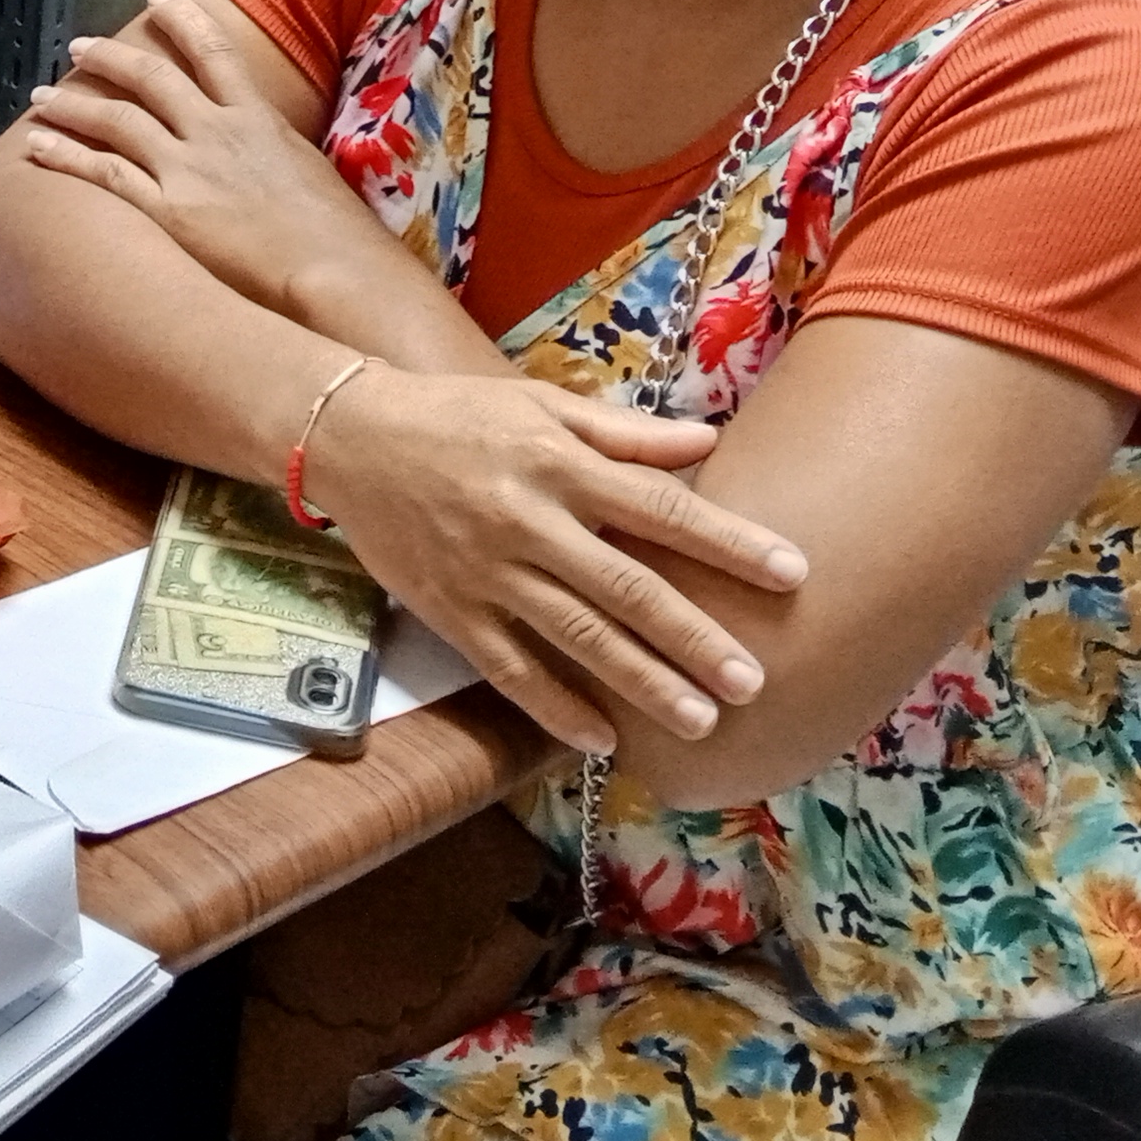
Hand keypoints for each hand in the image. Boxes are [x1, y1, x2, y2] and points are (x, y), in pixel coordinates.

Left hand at [21, 0, 450, 348]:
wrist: (340, 272)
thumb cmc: (340, 234)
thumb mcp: (311, 170)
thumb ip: (275, 150)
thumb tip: (263, 150)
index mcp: (259, 118)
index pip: (214, 50)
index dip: (180, 20)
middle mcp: (217, 132)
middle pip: (150, 77)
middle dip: (108, 58)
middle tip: (77, 48)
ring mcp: (189, 169)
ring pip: (116, 120)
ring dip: (72, 104)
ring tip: (40, 96)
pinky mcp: (168, 211)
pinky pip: (104, 176)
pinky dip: (66, 157)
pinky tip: (36, 148)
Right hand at [300, 361, 809, 755]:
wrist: (348, 435)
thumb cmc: (456, 416)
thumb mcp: (539, 404)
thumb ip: (624, 433)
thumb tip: (709, 443)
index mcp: (558, 464)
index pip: (660, 509)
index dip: (729, 542)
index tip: (792, 573)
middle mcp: (528, 520)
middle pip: (625, 588)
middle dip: (693, 637)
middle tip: (752, 680)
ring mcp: (487, 571)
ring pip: (575, 636)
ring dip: (641, 681)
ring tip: (699, 719)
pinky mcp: (450, 608)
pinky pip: (508, 666)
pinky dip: (555, 704)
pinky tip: (601, 737)